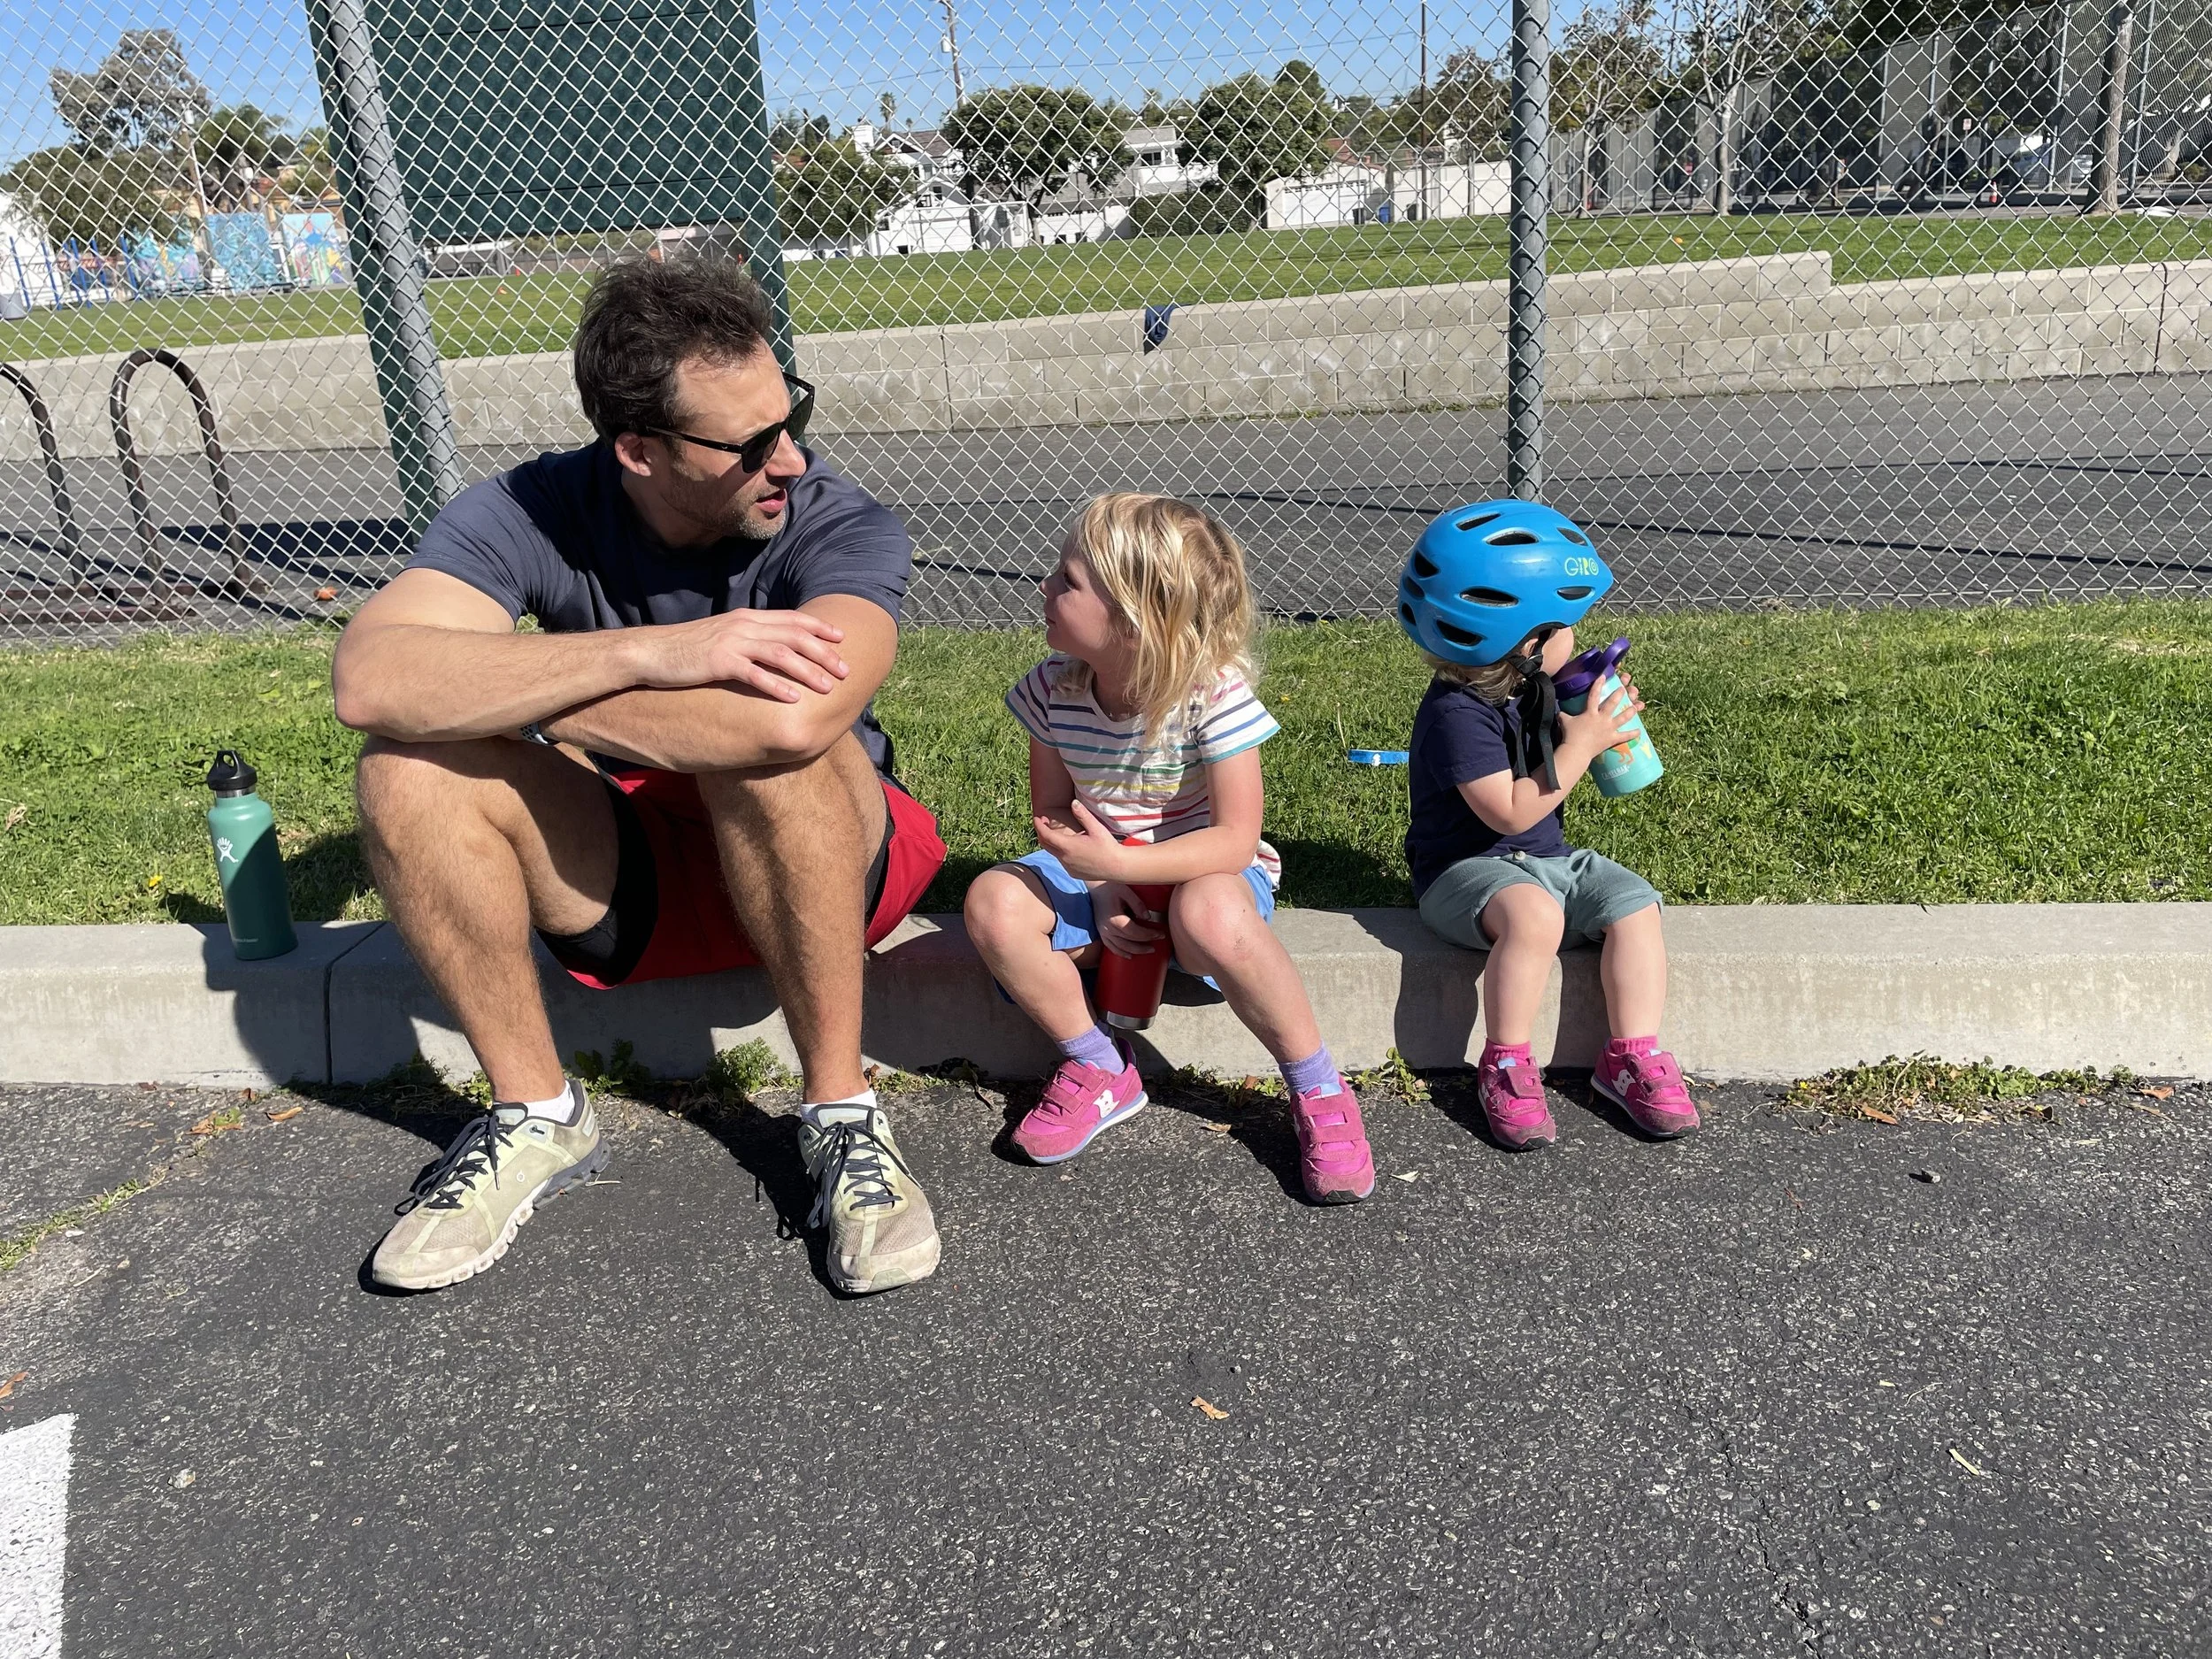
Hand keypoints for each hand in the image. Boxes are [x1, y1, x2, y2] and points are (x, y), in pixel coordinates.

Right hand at [640, 608, 849, 700]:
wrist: (652, 652)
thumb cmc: (688, 649)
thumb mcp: (723, 636)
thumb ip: (748, 638)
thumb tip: (772, 649)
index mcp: (746, 618)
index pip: (791, 619)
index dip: (819, 628)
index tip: (842, 639)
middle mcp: (743, 626)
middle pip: (794, 636)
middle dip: (824, 653)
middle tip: (845, 671)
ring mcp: (731, 642)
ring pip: (781, 654)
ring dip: (808, 670)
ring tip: (828, 687)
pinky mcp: (719, 662)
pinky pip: (754, 673)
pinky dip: (777, 685)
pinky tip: (794, 698)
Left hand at [1034, 797, 1129, 881]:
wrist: (1118, 867)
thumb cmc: (1108, 846)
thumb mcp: (1096, 828)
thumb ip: (1083, 815)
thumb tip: (1073, 802)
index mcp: (1068, 846)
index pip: (1046, 835)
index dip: (1039, 825)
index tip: (1036, 818)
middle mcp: (1064, 858)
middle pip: (1045, 845)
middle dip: (1042, 833)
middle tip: (1044, 822)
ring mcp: (1068, 867)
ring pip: (1054, 853)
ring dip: (1052, 843)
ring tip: (1058, 834)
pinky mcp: (1073, 873)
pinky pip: (1062, 861)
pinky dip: (1060, 853)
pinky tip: (1070, 848)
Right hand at [1093, 881, 1165, 957]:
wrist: (1095, 887)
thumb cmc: (1110, 887)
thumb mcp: (1126, 891)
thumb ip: (1137, 904)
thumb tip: (1148, 918)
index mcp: (1114, 919)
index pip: (1135, 932)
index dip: (1149, 935)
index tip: (1160, 934)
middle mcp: (1108, 929)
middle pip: (1129, 942)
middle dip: (1145, 944)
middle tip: (1158, 942)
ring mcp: (1103, 932)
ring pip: (1121, 948)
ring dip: (1136, 951)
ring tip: (1148, 950)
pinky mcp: (1101, 932)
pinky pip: (1111, 947)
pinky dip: (1121, 953)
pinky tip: (1130, 955)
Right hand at [1559, 673, 1643, 760]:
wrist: (1576, 751)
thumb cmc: (1569, 735)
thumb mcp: (1564, 721)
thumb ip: (1563, 714)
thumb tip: (1559, 711)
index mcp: (1590, 712)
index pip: (1594, 695)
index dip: (1598, 684)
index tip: (1603, 676)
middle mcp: (1602, 718)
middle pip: (1612, 703)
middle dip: (1620, 694)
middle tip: (1624, 688)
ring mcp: (1608, 728)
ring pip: (1623, 717)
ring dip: (1630, 711)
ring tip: (1636, 706)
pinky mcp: (1612, 739)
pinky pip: (1624, 736)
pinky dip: (1632, 734)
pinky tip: (1639, 730)